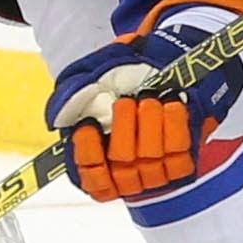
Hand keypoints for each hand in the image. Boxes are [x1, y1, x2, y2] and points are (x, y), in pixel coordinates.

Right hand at [47, 23, 242, 202]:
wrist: (161, 67)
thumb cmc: (118, 76)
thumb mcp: (88, 77)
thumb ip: (72, 93)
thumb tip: (61, 113)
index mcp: (96, 159)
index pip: (90, 175)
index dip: (88, 151)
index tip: (88, 124)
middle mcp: (124, 173)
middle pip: (122, 162)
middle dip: (123, 129)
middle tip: (126, 102)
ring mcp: (154, 172)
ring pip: (151, 159)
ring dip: (150, 124)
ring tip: (149, 100)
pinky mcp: (181, 164)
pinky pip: (179, 155)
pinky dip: (174, 127)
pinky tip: (171, 105)